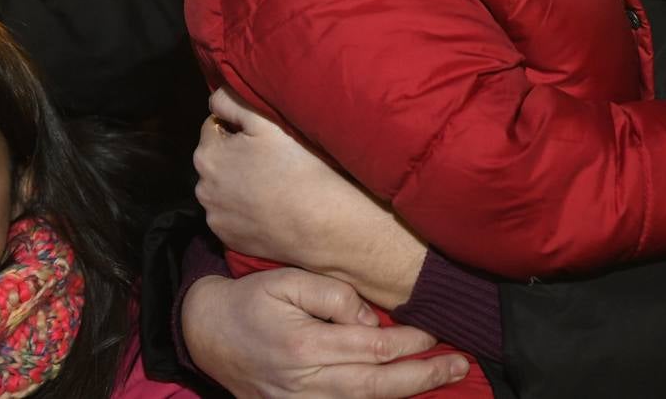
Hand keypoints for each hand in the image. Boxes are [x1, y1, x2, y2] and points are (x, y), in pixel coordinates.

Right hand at [182, 269, 467, 398]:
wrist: (206, 332)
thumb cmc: (253, 299)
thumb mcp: (290, 278)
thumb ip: (335, 295)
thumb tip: (372, 322)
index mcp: (304, 344)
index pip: (372, 348)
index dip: (410, 342)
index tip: (437, 332)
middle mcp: (303, 382)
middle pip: (374, 386)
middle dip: (422, 376)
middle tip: (459, 365)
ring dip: (404, 394)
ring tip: (442, 379)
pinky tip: (398, 396)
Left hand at [198, 87, 427, 307]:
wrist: (320, 222)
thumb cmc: (297, 165)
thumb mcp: (266, 121)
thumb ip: (232, 102)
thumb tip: (214, 96)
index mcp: (208, 154)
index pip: (214, 126)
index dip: (238, 125)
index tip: (263, 134)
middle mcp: (202, 187)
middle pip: (217, 160)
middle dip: (235, 154)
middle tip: (270, 157)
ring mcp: (215, 217)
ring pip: (222, 189)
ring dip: (237, 183)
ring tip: (271, 183)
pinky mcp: (229, 239)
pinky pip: (231, 216)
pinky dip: (243, 209)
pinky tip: (269, 207)